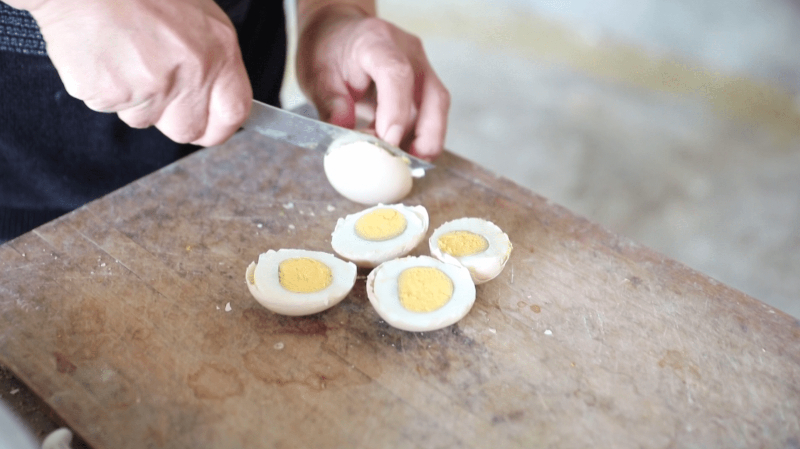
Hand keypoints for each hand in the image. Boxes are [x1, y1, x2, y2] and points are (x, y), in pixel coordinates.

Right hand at [28, 0, 251, 145]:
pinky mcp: (111, 92)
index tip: (206, 125)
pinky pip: (106, 107)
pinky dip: (99, 87)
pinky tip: (100, 54)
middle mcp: (191, 72)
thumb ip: (211, 60)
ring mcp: (151, 86)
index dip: (218, 127)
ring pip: (142, 119)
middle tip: (152, 82)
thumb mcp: (196, 15)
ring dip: (131, 97)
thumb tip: (212, 93)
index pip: (233, 114)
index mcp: (218, 51)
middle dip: (169, 117)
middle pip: (187, 130)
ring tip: (121, 54)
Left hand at [296, 5, 449, 159]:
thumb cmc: (328, 50)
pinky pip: (431, 112)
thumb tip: (346, 139)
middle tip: (410, 164)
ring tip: (406, 163)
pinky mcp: (423, 83)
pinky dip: (421, 135)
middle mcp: (408, 51)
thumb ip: (331, 105)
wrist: (339, 32)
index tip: (389, 141)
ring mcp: (421, 66)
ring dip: (426, 139)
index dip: (396, 110)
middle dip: (427, 135)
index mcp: (376, 41)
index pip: (396, 74)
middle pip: (433, 95)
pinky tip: (404, 152)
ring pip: (437, 107)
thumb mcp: (317, 75)